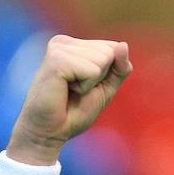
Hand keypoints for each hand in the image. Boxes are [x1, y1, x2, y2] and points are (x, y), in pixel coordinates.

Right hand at [6, 35, 132, 164]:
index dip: (107, 75)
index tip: (84, 87)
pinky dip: (85, 87)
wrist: (49, 132)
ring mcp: (59, 48)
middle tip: (75, 91)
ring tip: (69, 90)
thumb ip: (119, 68)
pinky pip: (92, 70)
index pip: (113, 48)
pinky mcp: (56, 59)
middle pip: (110, 52)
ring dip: (91, 83)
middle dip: (100, 78)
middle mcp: (64, 42)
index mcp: (73, 45)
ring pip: (103, 59)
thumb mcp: (105, 88)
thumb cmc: (74, 112)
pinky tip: (65, 90)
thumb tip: (123, 44)